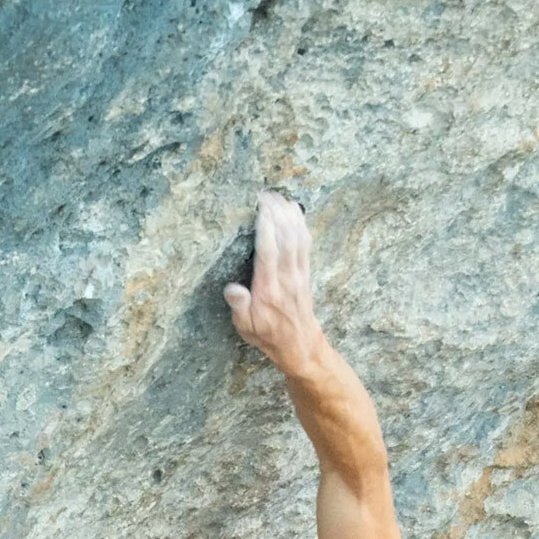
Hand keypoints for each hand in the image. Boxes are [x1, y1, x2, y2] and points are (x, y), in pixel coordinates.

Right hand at [224, 190, 323, 374]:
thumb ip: (239, 306)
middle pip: (285, 237)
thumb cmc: (267, 335)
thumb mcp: (245, 327)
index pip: (269, 252)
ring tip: (278, 196)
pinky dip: (301, 223)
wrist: (299, 344)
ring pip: (298, 236)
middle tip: (265, 194)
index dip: (266, 227)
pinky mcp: (306, 271)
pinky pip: (306, 242)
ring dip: (289, 213)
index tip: (259, 207)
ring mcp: (299, 273)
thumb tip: (232, 289)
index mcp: (269, 290)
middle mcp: (287, 278)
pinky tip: (294, 210)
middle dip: (277, 212)